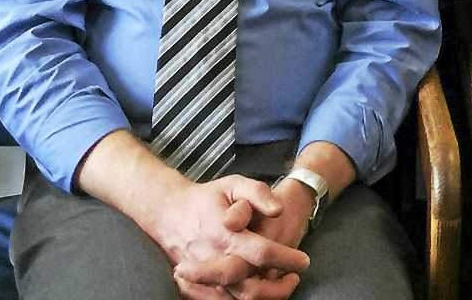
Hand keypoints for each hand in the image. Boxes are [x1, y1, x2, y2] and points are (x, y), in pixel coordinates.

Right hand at [145, 175, 308, 299]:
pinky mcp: (195, 289)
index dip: (287, 258)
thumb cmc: (205, 199)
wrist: (168, 213)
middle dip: (278, 289)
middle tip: (294, 277)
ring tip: (282, 284)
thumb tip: (278, 209)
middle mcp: (213, 260)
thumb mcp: (233, 183)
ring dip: (264, 297)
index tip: (303, 260)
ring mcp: (203, 279)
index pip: (261, 252)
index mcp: (224, 234)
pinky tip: (256, 289)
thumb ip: (257, 192)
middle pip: (250, 288)